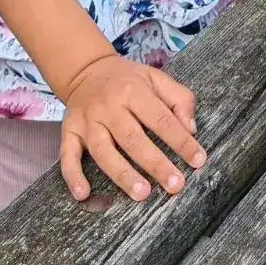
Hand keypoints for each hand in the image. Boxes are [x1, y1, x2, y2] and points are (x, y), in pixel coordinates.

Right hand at [59, 54, 205, 202]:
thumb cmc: (127, 80)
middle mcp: (109, 106)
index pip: (161, 119)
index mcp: (134, 91)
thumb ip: (179, 98)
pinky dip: (73, 176)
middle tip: (175, 185)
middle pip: (133, 139)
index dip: (181, 141)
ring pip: (104, 151)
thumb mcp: (156, 78)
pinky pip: (67, 156)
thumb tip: (191, 128)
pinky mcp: (69, 132)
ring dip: (122, 174)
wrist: (86, 69)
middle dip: (156, 163)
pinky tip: (83, 194)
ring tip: (142, 194)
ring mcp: (87, 121)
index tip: (198, 160)